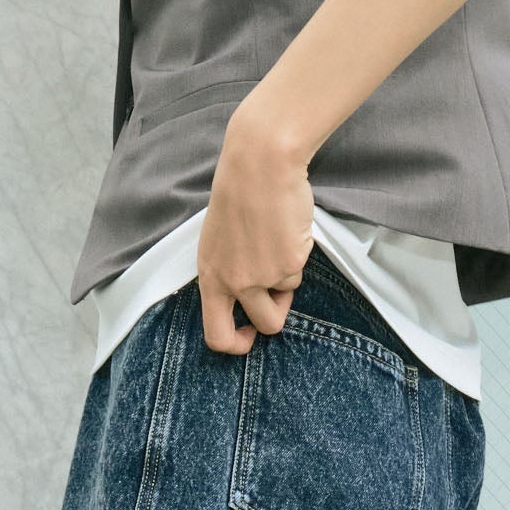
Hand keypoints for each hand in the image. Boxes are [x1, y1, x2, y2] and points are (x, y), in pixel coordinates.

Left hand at [197, 98, 314, 354]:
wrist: (260, 165)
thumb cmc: (239, 194)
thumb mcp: (219, 242)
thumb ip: (229, 272)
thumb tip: (250, 297)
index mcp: (211, 277)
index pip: (216, 335)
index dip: (236, 344)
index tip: (248, 333)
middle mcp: (234, 283)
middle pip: (264, 327)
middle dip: (273, 320)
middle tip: (277, 302)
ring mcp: (263, 277)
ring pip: (286, 298)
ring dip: (287, 280)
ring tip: (277, 243)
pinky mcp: (290, 266)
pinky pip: (299, 275)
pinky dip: (297, 258)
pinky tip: (286, 231)